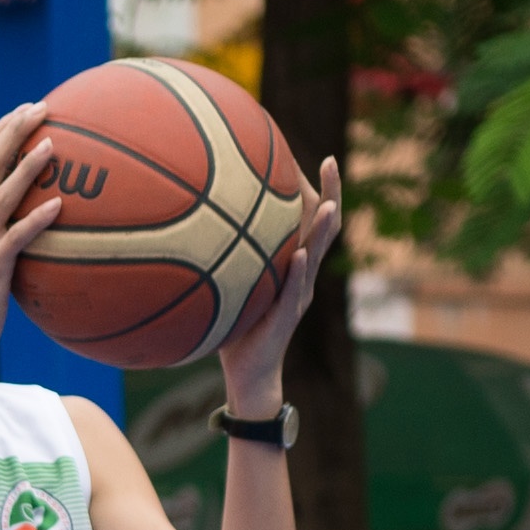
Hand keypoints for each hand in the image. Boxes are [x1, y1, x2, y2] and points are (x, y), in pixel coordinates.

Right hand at [0, 104, 67, 369]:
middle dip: (15, 130)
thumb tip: (35, 208)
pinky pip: (17, 237)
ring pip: (3, 193)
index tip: (28, 108)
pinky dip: (37, 219)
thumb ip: (1, 225)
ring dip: (28, 167)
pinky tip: (59, 206)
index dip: (4, 128)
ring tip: (52, 145)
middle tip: (43, 108)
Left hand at [222, 157, 340, 413]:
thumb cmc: (236, 326)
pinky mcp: (286, 317)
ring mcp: (299, 295)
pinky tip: (298, 252)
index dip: (317, 189)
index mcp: (293, 265)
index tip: (318, 157)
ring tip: (331, 204)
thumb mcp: (234, 282)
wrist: (247, 372)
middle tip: (333, 162)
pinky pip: (294, 290)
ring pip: (316, 256)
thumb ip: (228, 254)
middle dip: (332, 194)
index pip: (310, 220)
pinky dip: (298, 271)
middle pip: (325, 229)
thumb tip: (196, 220)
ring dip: (323, 229)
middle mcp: (303, 276)